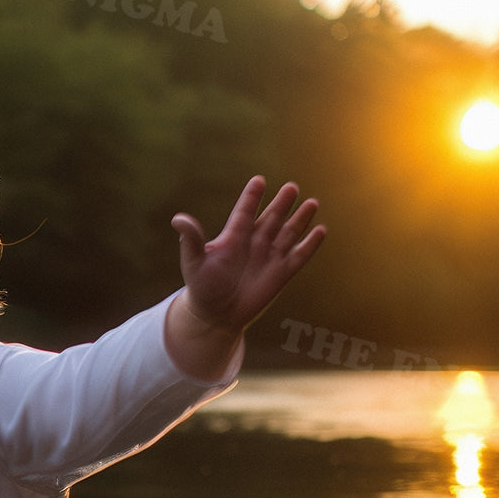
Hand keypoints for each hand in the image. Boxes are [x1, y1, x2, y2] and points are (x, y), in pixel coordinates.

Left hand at [171, 176, 324, 335]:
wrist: (216, 317)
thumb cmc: (202, 288)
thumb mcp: (194, 263)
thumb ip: (190, 240)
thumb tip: (178, 219)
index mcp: (233, 237)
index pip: (244, 212)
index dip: (252, 197)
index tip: (259, 180)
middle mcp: (254, 243)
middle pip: (271, 218)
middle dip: (281, 204)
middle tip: (291, 187)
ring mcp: (269, 257)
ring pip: (288, 233)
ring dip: (300, 219)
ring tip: (312, 202)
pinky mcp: (281, 274)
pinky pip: (299, 256)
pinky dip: (310, 244)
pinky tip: (320, 230)